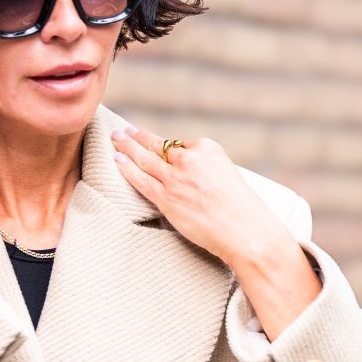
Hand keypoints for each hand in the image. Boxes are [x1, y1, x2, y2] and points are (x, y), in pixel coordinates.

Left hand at [112, 125, 321, 338]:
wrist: (245, 230)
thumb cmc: (241, 209)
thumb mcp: (227, 175)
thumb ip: (205, 169)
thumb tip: (187, 174)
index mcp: (208, 148)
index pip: (180, 145)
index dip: (166, 148)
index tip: (152, 143)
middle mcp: (190, 159)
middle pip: (158, 145)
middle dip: (138, 137)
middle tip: (125, 131)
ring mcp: (176, 178)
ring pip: (145, 158)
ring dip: (127, 147)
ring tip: (116, 139)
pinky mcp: (167, 198)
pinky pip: (141, 180)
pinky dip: (126, 168)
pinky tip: (117, 160)